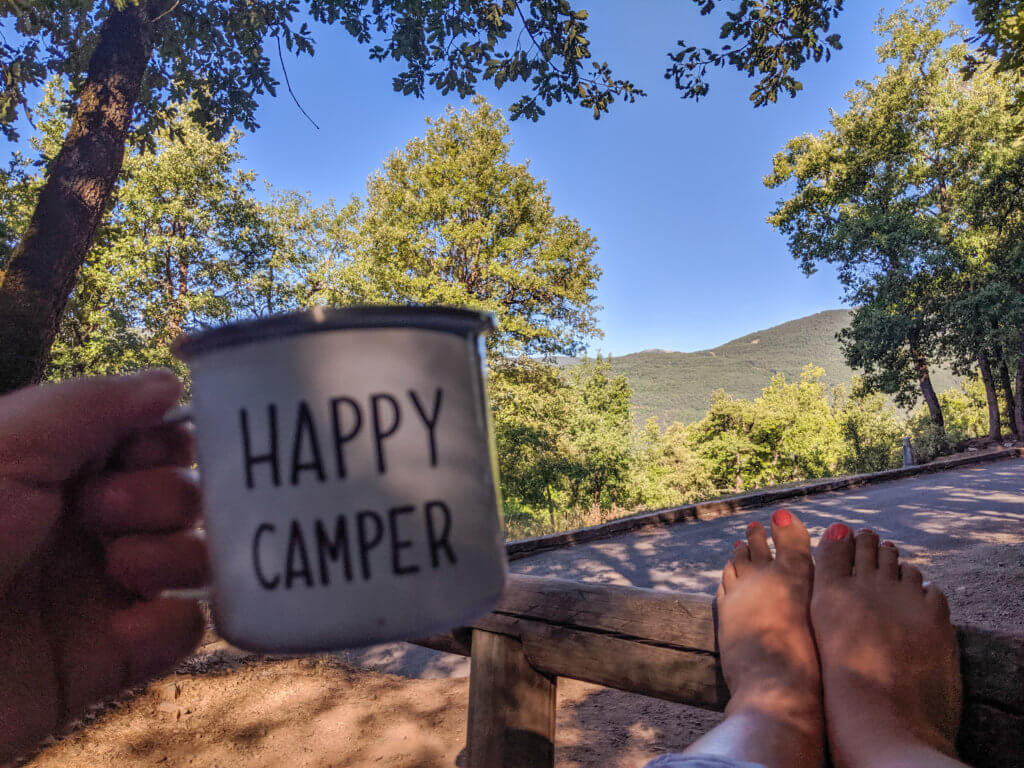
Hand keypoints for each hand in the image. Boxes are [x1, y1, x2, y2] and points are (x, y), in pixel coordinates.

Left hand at [0, 371, 208, 760]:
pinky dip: (169, 627)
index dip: (165, 442)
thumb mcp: (7, 447)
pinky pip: (181, 629)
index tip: (139, 454)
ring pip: (194, 556)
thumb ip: (92, 404)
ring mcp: (104, 591)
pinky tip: (127, 631)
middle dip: (163, 497)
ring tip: (122, 569)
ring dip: (176, 555)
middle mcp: (88, 525)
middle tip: (105, 513)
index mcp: (59, 471)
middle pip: (184, 494)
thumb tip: (171, 382)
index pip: (152, 441)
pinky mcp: (112, 657)